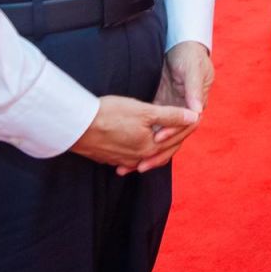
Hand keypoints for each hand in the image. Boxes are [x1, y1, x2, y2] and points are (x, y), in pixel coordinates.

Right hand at [71, 94, 198, 175]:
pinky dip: (137, 148)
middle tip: (182, 123)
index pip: (175, 137)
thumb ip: (171, 115)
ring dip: (155, 144)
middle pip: (162, 147)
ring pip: (145, 152)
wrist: (76, 126)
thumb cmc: (110, 114)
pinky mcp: (109, 158)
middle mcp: (138, 159)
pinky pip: (129, 155)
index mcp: (150, 148)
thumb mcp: (144, 111)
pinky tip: (136, 142)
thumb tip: (194, 117)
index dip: (186, 123)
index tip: (193, 112)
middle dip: (172, 134)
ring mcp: (122, 160)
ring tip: (162, 134)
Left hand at [142, 41, 212, 170]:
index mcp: (197, 105)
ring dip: (148, 153)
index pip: (187, 126)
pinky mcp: (161, 109)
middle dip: (158, 153)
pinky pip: (153, 130)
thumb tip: (197, 111)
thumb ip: (194, 89)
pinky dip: (143, 141)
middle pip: (174, 139)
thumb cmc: (190, 56)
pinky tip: (129, 153)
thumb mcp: (193, 69)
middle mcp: (186, 113)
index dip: (174, 134)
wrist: (183, 46)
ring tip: (131, 167)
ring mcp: (173, 112)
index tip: (158, 139)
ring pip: (162, 138)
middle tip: (140, 165)